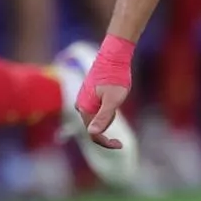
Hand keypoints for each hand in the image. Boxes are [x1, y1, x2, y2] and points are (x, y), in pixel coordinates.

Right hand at [75, 34, 135, 150]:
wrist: (113, 55)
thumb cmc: (115, 78)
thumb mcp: (113, 101)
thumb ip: (103, 118)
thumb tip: (91, 133)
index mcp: (84, 108)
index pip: (93, 135)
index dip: (106, 143)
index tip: (121, 145)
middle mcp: (80, 105)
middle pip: (94, 126)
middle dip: (108, 124)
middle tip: (119, 106)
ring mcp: (83, 98)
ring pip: (96, 117)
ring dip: (108, 114)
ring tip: (117, 97)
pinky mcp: (87, 93)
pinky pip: (96, 108)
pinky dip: (106, 107)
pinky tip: (113, 95)